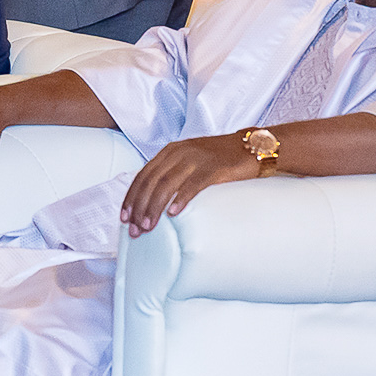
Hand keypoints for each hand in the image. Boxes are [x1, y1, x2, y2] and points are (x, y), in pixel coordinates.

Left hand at [119, 133, 262, 234]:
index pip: (142, 175)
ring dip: (154, 207)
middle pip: (151, 182)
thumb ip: (171, 173)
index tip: (124, 218)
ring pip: (167, 184)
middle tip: (134, 230)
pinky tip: (173, 214)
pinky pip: (193, 184)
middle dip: (139, 207)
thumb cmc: (218, 158)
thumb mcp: (188, 160)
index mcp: (169, 152)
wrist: (251, 146)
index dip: (131, 197)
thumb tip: (152, 200)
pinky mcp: (214, 168)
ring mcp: (196, 159)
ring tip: (148, 227)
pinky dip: (181, 199)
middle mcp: (179, 153)